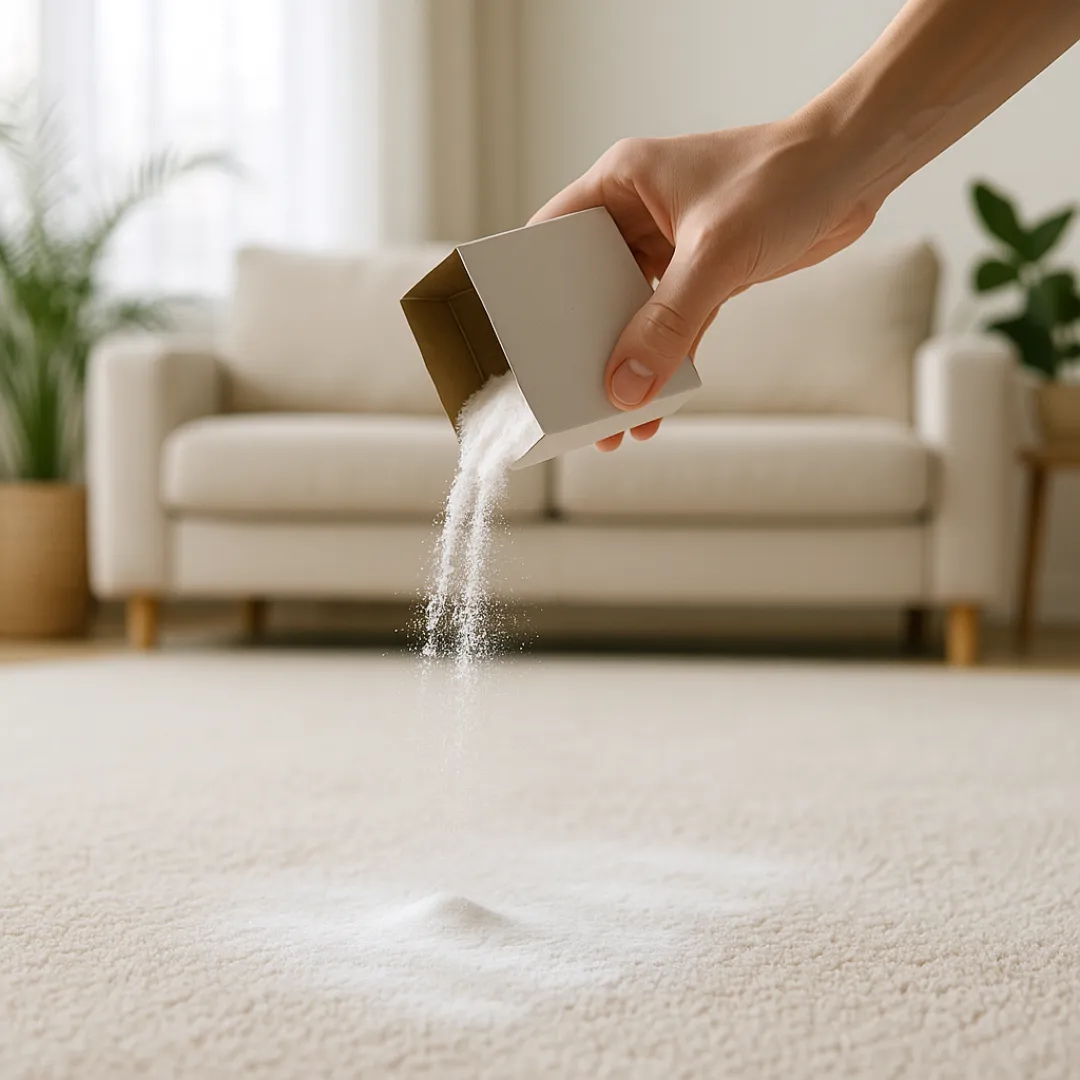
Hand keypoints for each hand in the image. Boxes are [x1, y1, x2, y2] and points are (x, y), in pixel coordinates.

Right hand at [529, 116, 879, 450]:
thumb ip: (668, 323)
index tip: (518, 341)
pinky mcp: (702, 272)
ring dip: (624, 364)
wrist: (855, 171)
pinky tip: (656, 406)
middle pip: (586, 286)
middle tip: (564, 396)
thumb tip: (624, 388)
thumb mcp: (715, 256)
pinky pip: (671, 327)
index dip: (529, 287)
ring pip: (630, 314)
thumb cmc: (784, 178)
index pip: (551, 236)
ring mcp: (668, 245)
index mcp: (620, 182)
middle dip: (580, 344)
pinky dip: (666, 364)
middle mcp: (636, 213)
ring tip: (608, 420)